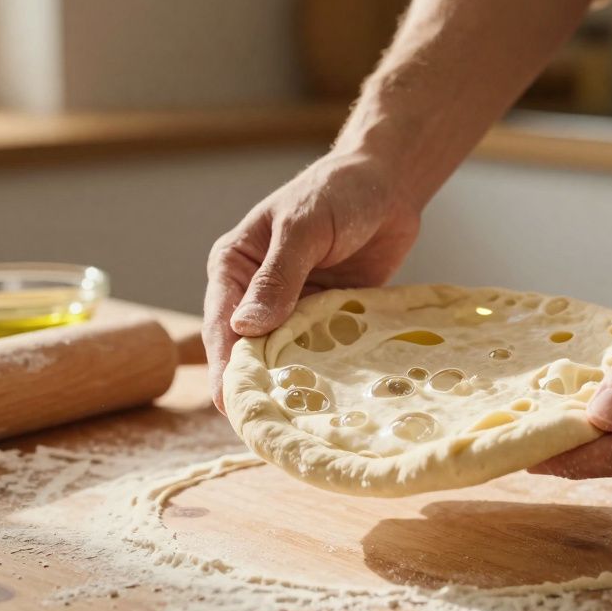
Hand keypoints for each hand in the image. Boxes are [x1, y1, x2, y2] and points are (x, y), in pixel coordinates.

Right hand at [204, 152, 421, 411]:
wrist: (389, 184)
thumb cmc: (338, 192)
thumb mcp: (304, 228)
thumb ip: (279, 276)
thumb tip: (246, 327)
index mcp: (235, 266)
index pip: (222, 323)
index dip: (225, 365)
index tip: (231, 404)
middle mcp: (257, 293)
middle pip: (250, 349)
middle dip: (257, 383)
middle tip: (265, 426)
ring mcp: (294, 309)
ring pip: (285, 356)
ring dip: (293, 383)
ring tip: (299, 423)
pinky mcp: (327, 319)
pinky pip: (322, 353)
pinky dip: (325, 374)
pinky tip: (334, 401)